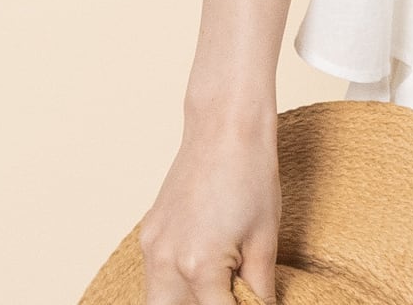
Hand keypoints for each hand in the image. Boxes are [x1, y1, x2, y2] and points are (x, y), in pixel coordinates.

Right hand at [139, 105, 279, 304]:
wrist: (226, 126)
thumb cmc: (252, 175)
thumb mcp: (265, 239)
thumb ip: (259, 289)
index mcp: (199, 266)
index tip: (250, 301)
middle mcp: (166, 261)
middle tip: (229, 293)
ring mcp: (152, 246)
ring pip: (158, 299)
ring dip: (184, 301)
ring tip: (217, 284)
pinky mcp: (148, 232)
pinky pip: (155, 274)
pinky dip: (173, 282)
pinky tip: (201, 265)